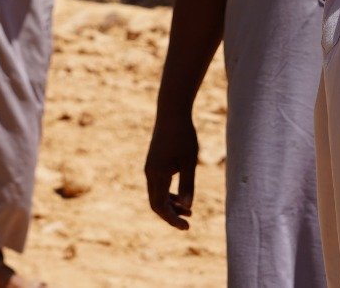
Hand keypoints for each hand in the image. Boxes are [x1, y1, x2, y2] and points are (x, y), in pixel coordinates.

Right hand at [143, 111, 197, 229]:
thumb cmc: (183, 135)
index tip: (186, 227)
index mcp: (158, 174)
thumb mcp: (189, 161)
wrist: (171, 113)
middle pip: (156, 203)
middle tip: (188, 223)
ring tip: (189, 211)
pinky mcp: (153, 163)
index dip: (172, 219)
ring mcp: (150, 168)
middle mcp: (150, 173)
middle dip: (171, 215)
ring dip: (171, 205)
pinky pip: (158, 185)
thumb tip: (188, 206)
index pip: (160, 206)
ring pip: (156, 195)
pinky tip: (182, 197)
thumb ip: (187, 184)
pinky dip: (168, 194)